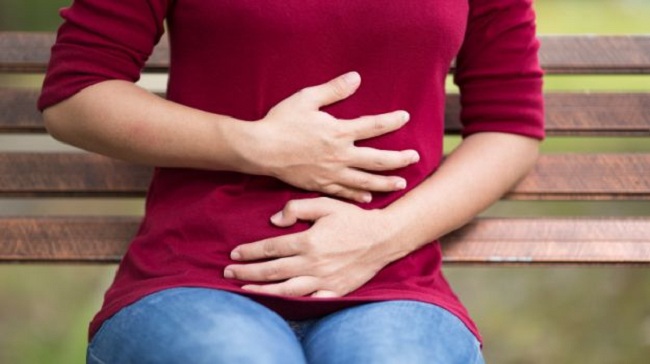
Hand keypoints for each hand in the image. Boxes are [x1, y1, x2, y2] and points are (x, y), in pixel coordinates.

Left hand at [224, 197, 411, 297]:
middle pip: (273, 270)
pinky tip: (279, 304)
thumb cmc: (354, 219)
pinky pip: (309, 300)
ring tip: (245, 292)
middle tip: (228, 274)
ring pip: (286, 290)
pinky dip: (292, 304)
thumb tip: (274, 220)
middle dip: (248, 273)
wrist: (384, 238)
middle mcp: (313, 263)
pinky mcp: (335, 290)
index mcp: (308, 241)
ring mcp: (324, 280)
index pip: (271, 249)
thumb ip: (297, 207)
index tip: (235, 254)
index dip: (250, 252)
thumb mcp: (326, 204)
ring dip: (262, 291)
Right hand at [246, 72, 419, 202]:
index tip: (405, 117)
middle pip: (377, 160)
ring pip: (365, 181)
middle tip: (415, 158)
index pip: (373, 126)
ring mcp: (331, 173)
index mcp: (338, 132)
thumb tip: (356, 78)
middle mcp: (340, 155)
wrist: (260, 150)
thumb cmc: (281, 122)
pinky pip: (344, 193)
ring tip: (401, 184)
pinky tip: (367, 198)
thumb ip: (334, 90)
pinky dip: (358, 196)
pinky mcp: (319, 185)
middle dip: (399, 159)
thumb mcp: (307, 99)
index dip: (392, 121)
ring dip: (385, 183)